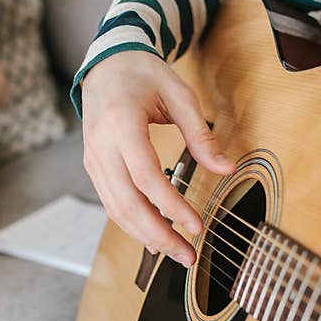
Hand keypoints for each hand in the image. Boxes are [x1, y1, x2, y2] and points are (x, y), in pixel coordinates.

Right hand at [81, 51, 234, 267]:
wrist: (106, 64)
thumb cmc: (144, 75)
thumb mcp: (179, 94)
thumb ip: (201, 134)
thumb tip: (227, 169)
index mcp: (121, 123)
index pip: (146, 176)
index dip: (171, 206)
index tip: (197, 226)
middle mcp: (100, 145)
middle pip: (126, 202)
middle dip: (158, 234)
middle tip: (187, 255)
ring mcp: (92, 158)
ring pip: (115, 209)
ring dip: (144, 236)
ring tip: (175, 253)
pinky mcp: (93, 166)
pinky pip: (110, 203)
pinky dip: (131, 224)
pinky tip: (153, 237)